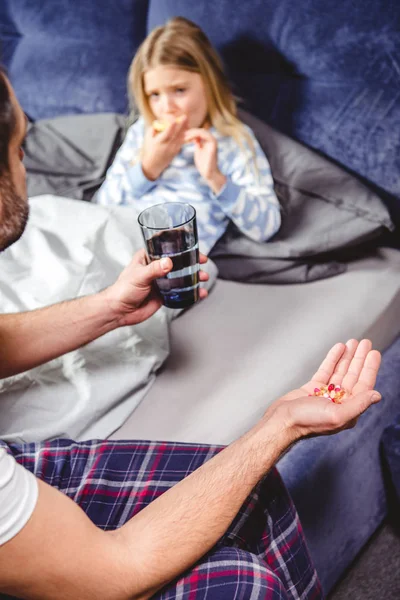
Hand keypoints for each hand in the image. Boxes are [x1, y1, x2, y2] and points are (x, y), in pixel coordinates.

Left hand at [103, 249, 208, 325]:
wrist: (120, 311)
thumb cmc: (123, 290)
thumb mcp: (139, 276)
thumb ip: (154, 270)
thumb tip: (168, 263)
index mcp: (147, 258)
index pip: (165, 246)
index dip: (179, 244)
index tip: (191, 244)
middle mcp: (156, 268)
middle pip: (177, 261)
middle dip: (192, 261)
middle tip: (202, 261)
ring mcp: (161, 281)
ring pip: (181, 276)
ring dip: (194, 276)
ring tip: (203, 277)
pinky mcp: (164, 294)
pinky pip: (180, 291)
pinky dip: (191, 292)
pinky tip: (199, 293)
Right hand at [141, 116, 187, 180]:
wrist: (153, 165)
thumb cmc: (149, 149)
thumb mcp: (148, 138)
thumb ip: (153, 129)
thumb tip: (160, 122)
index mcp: (160, 142)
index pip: (167, 133)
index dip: (171, 126)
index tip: (174, 119)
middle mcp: (168, 146)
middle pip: (177, 134)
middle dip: (181, 125)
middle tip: (185, 117)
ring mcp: (173, 149)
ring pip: (181, 138)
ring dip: (185, 129)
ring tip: (187, 121)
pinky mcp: (176, 151)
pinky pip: (182, 141)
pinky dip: (184, 135)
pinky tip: (186, 128)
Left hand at [184, 128, 226, 193]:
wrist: (209, 173)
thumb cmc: (203, 164)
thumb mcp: (198, 151)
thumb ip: (197, 143)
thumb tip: (193, 138)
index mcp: (208, 140)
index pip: (198, 132)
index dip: (189, 132)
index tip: (180, 135)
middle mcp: (211, 139)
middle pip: (199, 130)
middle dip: (189, 131)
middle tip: (180, 134)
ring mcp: (213, 140)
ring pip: (201, 131)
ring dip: (191, 132)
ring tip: (183, 136)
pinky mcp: (213, 143)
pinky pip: (203, 134)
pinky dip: (194, 135)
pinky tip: (187, 139)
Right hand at [266, 339, 381, 441]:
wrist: (282, 421)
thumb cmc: (307, 422)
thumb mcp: (337, 415)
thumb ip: (358, 405)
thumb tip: (377, 395)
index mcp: (348, 409)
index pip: (363, 385)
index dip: (370, 368)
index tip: (374, 353)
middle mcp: (339, 402)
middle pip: (353, 376)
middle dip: (359, 358)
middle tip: (366, 343)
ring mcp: (326, 394)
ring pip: (340, 371)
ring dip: (347, 357)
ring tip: (353, 342)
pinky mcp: (313, 388)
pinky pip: (326, 371)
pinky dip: (333, 359)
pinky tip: (338, 348)